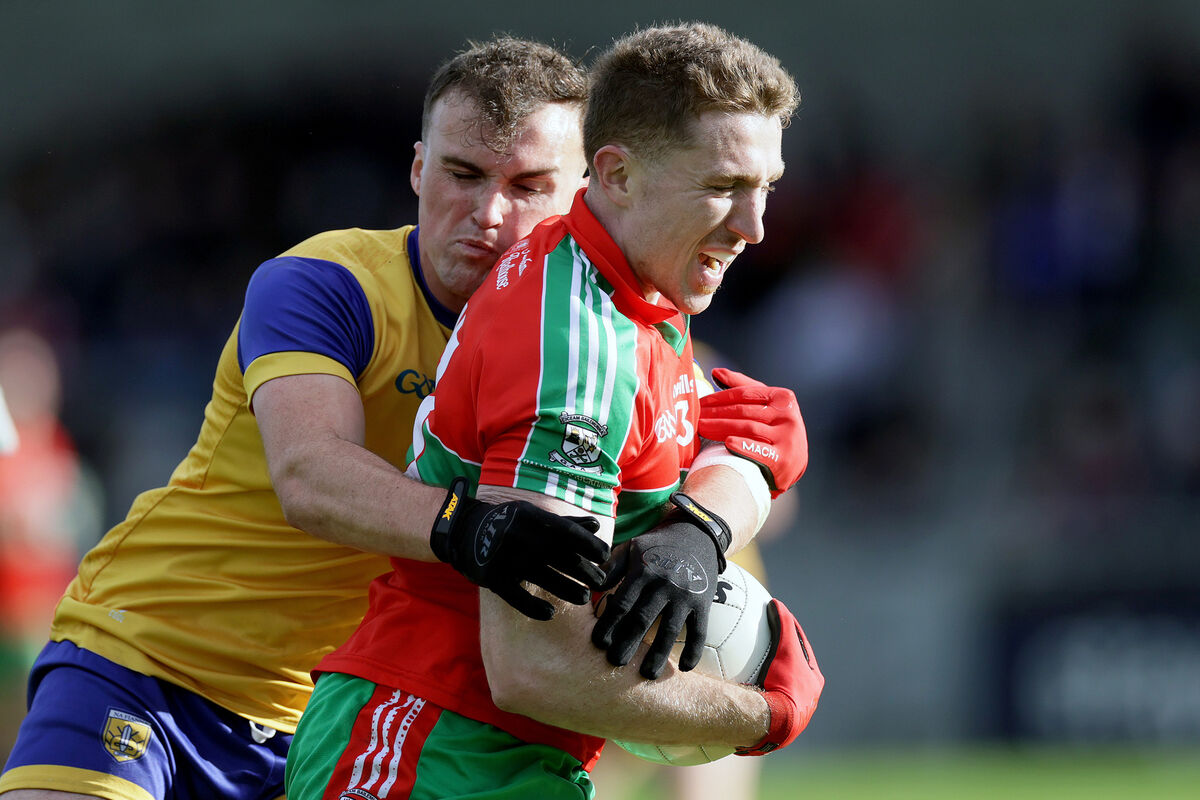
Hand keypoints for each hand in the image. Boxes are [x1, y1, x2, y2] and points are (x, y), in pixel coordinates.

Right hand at [431, 477, 608, 620]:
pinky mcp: (492, 578)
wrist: (464, 531)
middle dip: (583, 570)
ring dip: (566, 589)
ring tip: (584, 598)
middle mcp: (518, 535)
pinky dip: (534, 608)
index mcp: (530, 517)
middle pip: (558, 556)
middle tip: (601, 582)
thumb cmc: (509, 523)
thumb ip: (564, 523)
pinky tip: (551, 614)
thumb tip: (596, 525)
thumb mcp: (534, 516)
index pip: (566, 531)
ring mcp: (504, 558)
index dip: (588, 545)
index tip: (605, 556)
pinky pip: (517, 597)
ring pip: (542, 578)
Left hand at [591, 498, 725, 679]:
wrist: (697, 533)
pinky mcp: (703, 602)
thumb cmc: (656, 545)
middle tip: (615, 663)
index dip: (609, 624)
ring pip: (670, 630)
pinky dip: (694, 650)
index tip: (598, 644)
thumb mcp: (631, 548)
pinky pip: (699, 630)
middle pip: (643, 619)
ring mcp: (685, 594)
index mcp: (643, 571)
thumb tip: (590, 587)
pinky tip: (686, 669)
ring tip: (647, 674)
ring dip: (658, 654)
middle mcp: (664, 583)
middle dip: (627, 643)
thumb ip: (611, 568)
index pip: (622, 602)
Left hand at [698, 367, 807, 497]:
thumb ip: (743, 387)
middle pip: (743, 411)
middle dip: (716, 413)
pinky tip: (726, 443)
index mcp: (783, 398)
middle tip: (695, 416)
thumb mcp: (765, 406)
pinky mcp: (783, 459)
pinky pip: (758, 450)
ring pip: (747, 427)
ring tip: (701, 428)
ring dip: (720, 427)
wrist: (793, 464)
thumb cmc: (774, 431)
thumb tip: (716, 372)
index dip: (719, 397)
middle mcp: (787, 416)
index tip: (700, 402)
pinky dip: (742, 445)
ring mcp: (787, 437)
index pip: (745, 393)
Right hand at [736, 599, 823, 755]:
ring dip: (765, 679)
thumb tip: (777, 603)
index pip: (803, 651)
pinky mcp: (773, 724)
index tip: (778, 621)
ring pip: (778, 690)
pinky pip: (762, 703)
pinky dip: (752, 694)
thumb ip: (783, 625)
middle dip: (780, 658)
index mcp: (813, 682)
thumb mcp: (786, 648)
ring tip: (745, 668)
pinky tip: (735, 690)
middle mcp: (806, 699)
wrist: (776, 723)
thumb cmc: (784, 683)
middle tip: (762, 642)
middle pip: (792, 672)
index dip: (791, 634)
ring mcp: (790, 714)